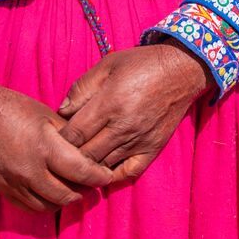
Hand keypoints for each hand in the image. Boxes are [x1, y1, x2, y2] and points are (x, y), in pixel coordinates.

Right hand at [0, 68, 114, 211]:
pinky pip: (29, 207)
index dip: (98, 177)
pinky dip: (46, 204)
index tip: (107, 176)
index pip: (80, 171)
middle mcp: (30, 170)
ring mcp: (14, 183)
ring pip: (49, 205)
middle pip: (67, 194)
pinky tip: (53, 193)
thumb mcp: (47, 116)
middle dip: (85, 191)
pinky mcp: (3, 189)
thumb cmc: (14, 109)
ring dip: (66, 200)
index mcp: (45, 147)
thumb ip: (69, 136)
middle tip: (94, 183)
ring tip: (75, 188)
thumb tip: (89, 150)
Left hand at [57, 45, 209, 180]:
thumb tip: (62, 111)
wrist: (182, 69)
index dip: (59, 140)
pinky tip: (103, 169)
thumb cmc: (141, 64)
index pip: (73, 134)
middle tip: (62, 152)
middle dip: (69, 156)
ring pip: (103, 166)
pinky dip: (113, 175)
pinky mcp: (153, 147)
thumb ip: (82, 87)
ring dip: (88, 166)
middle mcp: (123, 126)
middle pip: (85, 155)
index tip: (55, 137)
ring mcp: (139, 139)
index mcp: (109, 103)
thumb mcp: (107, 65)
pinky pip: (128, 172)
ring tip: (79, 161)